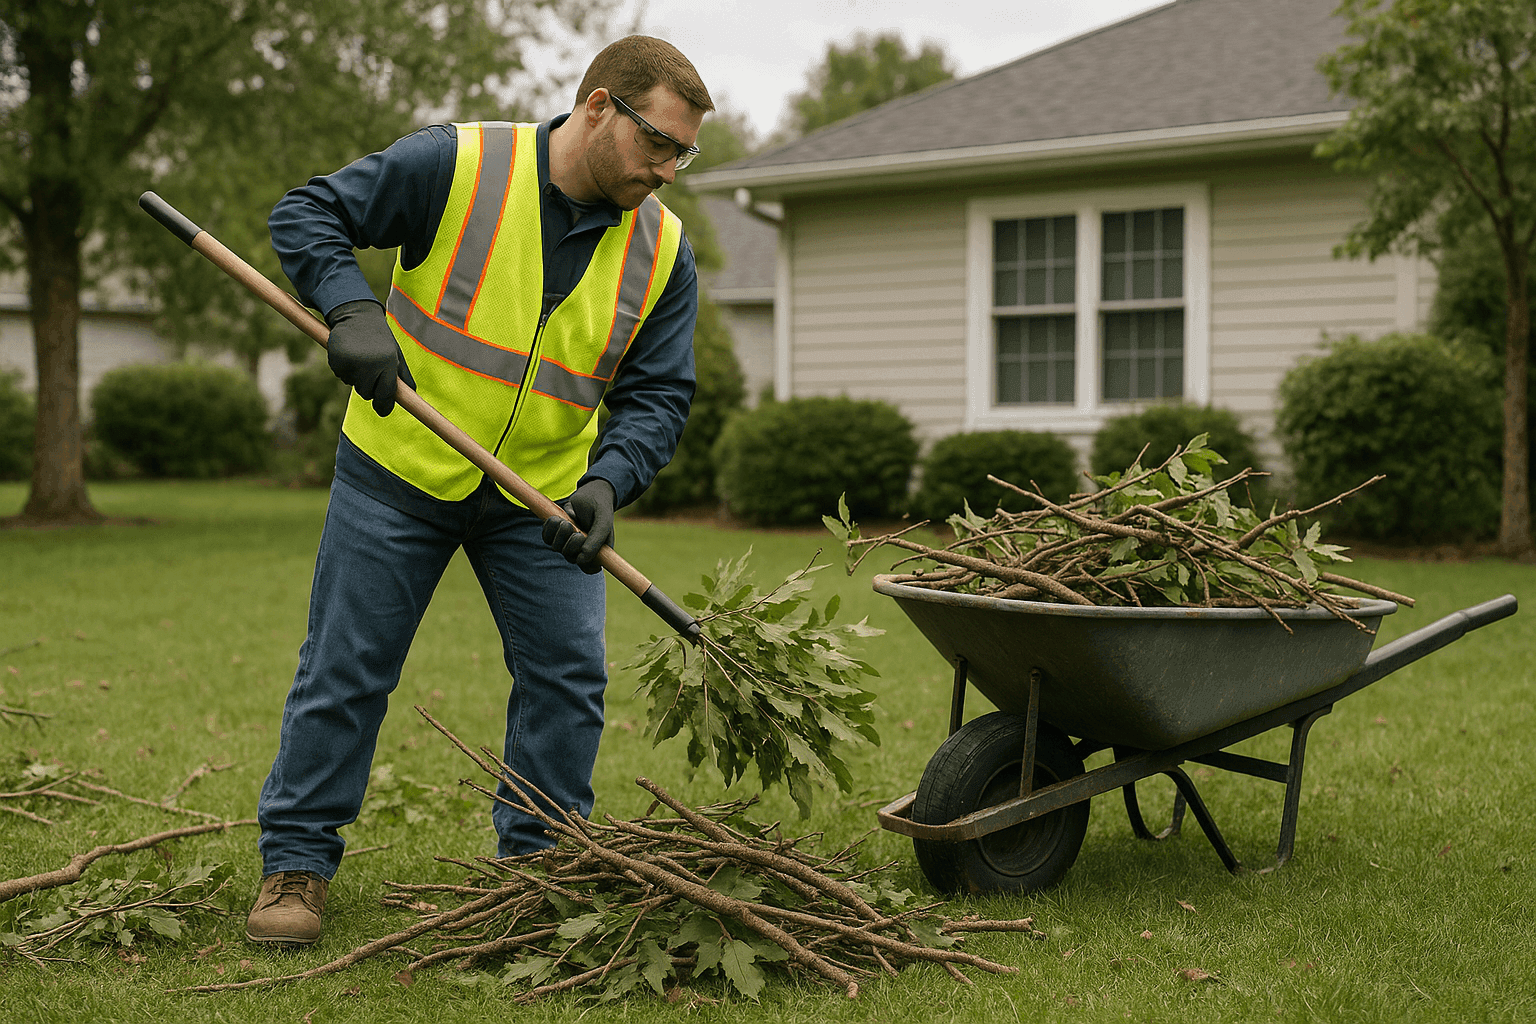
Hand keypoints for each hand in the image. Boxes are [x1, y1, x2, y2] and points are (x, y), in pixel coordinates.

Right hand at [325, 299, 415, 415]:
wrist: (356, 315)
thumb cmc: (380, 336)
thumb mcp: (395, 352)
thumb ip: (402, 374)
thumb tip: (412, 394)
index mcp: (388, 362)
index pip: (386, 394)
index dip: (384, 406)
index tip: (382, 411)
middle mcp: (371, 364)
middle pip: (367, 393)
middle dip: (368, 386)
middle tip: (369, 367)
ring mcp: (352, 362)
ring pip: (353, 384)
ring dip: (355, 377)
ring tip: (359, 356)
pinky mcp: (336, 360)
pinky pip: (340, 375)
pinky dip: (344, 369)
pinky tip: (348, 353)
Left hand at [542, 479, 615, 573]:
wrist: (591, 493)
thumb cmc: (601, 509)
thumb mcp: (603, 522)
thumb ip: (596, 540)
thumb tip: (581, 560)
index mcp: (597, 552)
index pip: (589, 569)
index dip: (584, 561)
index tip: (583, 549)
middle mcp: (582, 550)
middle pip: (570, 557)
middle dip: (571, 542)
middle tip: (576, 529)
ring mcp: (567, 542)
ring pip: (557, 548)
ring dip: (560, 533)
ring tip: (567, 521)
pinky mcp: (556, 534)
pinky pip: (547, 538)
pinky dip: (550, 527)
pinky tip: (557, 518)